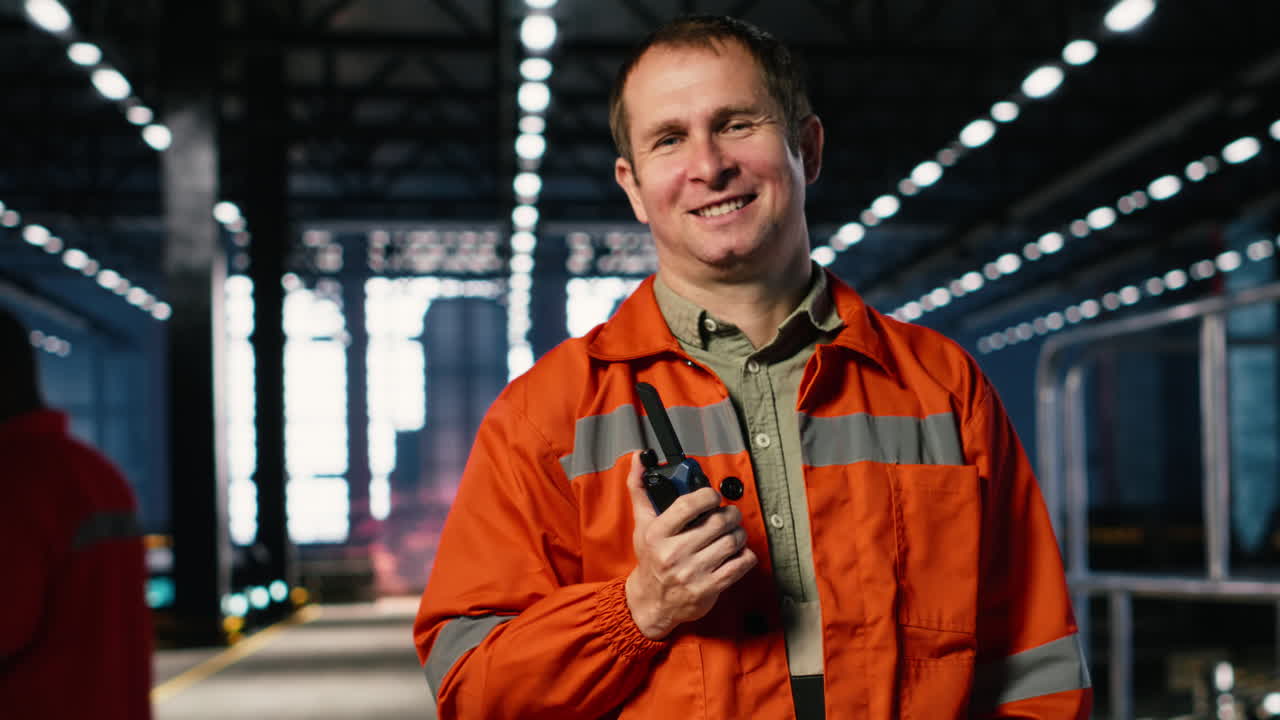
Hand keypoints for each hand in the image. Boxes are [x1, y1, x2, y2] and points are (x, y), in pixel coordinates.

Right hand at [623, 451, 757, 639]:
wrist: (652, 602)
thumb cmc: (650, 559)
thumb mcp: (641, 524)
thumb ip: (640, 489)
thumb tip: (638, 458)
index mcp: (657, 534)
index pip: (688, 505)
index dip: (708, 496)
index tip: (712, 497)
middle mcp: (673, 553)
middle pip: (718, 522)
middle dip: (730, 514)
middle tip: (728, 514)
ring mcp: (692, 572)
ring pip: (732, 541)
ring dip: (739, 534)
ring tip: (733, 533)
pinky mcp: (709, 588)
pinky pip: (740, 564)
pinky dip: (745, 555)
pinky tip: (737, 553)